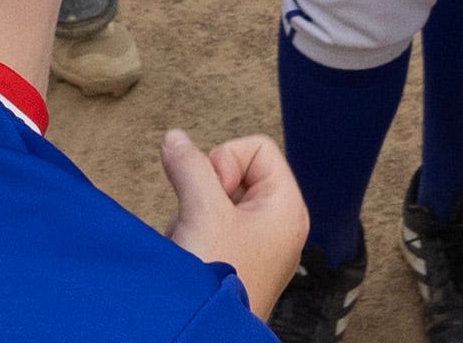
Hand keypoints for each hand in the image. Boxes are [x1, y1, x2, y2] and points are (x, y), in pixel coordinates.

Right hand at [162, 128, 306, 317]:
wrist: (203, 333)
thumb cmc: (220, 281)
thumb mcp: (203, 211)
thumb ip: (190, 166)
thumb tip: (176, 138)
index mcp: (287, 208)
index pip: (257, 148)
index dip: (227, 160)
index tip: (216, 193)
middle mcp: (277, 224)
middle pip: (235, 172)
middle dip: (205, 190)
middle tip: (204, 219)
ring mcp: (256, 244)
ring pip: (215, 199)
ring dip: (195, 213)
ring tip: (196, 242)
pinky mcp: (235, 259)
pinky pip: (207, 225)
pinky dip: (192, 232)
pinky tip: (190, 253)